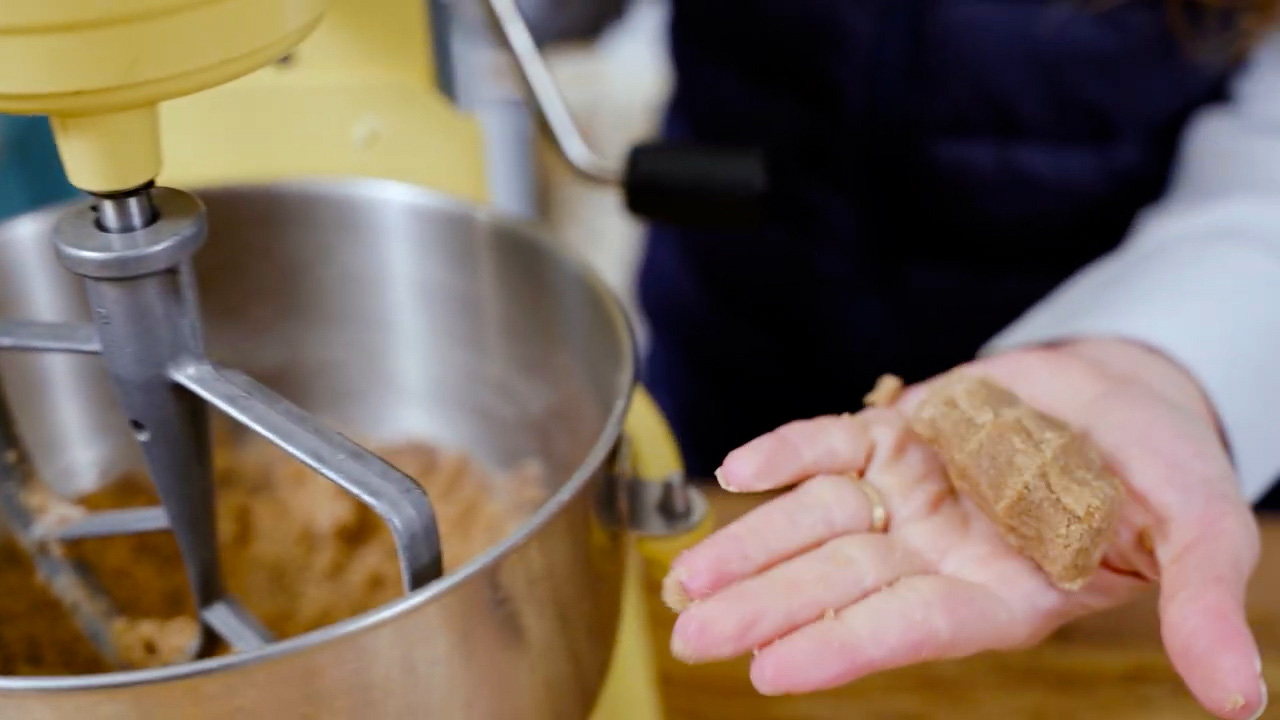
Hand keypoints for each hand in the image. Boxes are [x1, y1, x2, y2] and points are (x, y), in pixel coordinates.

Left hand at [664, 339, 1265, 718]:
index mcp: (1005, 589)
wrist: (1132, 397)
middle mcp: (944, 550)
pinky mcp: (898, 433)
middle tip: (691, 637)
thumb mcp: (1201, 532)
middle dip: (765, 607)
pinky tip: (734, 469)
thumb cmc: (1167, 472)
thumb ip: (1200, 604)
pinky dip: (785, 453)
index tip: (772, 671)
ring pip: (817, 523)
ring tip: (687, 581)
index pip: (912, 626)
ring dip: (751, 546)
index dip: (844, 646)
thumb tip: (1241, 699)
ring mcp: (913, 492)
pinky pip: (831, 443)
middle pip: (840, 584)